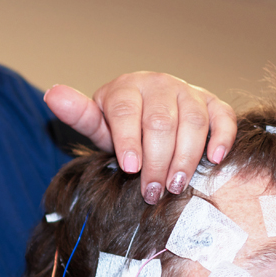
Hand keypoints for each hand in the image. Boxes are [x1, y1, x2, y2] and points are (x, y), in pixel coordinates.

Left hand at [44, 74, 235, 204]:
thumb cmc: (121, 126)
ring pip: (193, 121)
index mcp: (126, 88)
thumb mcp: (98, 123)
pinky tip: (214, 160)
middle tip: (152, 192)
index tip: (131, 168)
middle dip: (157, 160)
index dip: (129, 140)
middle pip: (161, 122)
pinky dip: (222, 137)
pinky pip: (223, 116)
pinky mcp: (212, 102)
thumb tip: (52, 95)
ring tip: (176, 185)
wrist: (150, 111)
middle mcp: (158, 84)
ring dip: (186, 156)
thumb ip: (78, 115)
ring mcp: (187, 91)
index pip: (127, 112)